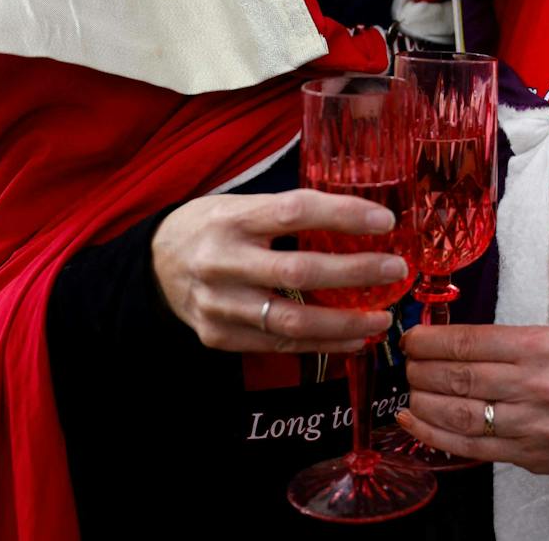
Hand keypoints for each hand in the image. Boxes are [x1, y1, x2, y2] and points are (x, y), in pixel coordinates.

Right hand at [150, 189, 403, 354]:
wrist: (153, 265)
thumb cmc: (211, 227)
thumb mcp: (239, 204)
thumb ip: (287, 212)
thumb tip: (360, 218)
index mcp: (232, 218)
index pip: (295, 211)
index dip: (343, 215)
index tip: (386, 222)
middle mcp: (223, 261)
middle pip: (300, 271)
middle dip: (356, 273)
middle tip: (396, 270)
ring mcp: (219, 305)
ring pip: (292, 321)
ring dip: (345, 323)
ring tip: (382, 317)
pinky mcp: (219, 337)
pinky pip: (279, 345)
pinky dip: (322, 345)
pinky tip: (353, 339)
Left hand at [396, 323, 548, 475]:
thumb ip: (504, 343)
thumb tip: (446, 343)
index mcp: (541, 346)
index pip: (469, 342)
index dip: (430, 342)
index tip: (411, 339)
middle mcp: (536, 384)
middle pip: (459, 378)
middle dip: (421, 371)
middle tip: (407, 366)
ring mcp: (532, 424)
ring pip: (460, 414)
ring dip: (424, 403)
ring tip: (410, 393)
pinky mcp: (529, 455)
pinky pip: (471, 447)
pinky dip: (435, 434)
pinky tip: (414, 422)